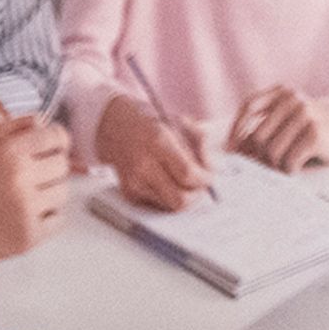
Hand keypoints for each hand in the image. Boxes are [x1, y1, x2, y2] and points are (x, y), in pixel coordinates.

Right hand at [0, 117, 70, 264]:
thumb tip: (51, 126)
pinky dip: (46, 219)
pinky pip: (58, 218)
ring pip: (63, 192)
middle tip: (30, 179)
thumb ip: (21, 127)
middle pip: (63, 164)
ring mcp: (25, 207)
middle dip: (49, 171)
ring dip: (48, 195)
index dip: (53, 142)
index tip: (45, 150)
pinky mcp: (29, 233)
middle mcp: (18, 177)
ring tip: (25, 200)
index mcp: (8, 151)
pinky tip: (25, 217)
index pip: (56, 135)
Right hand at [98, 93, 215, 210]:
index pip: (187, 174)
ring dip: (184, 197)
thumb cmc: (153, 126)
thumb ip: (200, 143)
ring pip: (170, 206)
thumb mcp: (180, 123)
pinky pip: (159, 205)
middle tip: (201, 185)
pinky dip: (169, 197)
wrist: (116, 130)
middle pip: (179, 199)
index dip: (204, 179)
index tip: (210, 176)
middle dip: (196, 195)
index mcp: (158, 142)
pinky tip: (169, 182)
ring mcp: (134, 182)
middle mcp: (143, 165)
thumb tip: (212, 168)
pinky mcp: (129, 194)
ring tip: (185, 182)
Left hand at [227, 86, 328, 172]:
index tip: (231, 151)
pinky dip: (290, 170)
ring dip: (275, 166)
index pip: (249, 106)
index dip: (236, 130)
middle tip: (265, 166)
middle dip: (257, 157)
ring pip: (272, 152)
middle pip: (258, 136)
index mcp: (282, 92)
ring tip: (284, 166)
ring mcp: (306, 115)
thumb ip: (262, 127)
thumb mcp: (286, 119)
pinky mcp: (316, 133)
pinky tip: (297, 167)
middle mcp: (293, 99)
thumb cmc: (309, 130)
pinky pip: (289, 161)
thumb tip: (233, 152)